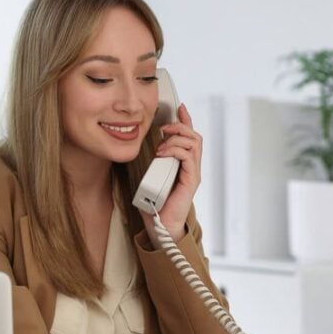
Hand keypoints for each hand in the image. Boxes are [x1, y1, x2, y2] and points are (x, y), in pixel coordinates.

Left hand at [139, 103, 201, 241]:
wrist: (161, 226)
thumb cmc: (155, 204)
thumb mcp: (150, 176)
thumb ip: (151, 163)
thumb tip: (137, 149)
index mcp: (183, 164)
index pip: (189, 137)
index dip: (185, 121)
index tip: (179, 108)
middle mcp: (192, 167)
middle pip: (194, 136)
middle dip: (179, 126)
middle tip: (163, 128)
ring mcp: (193, 173)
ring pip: (194, 143)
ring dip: (176, 138)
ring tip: (161, 144)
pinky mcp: (191, 180)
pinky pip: (189, 157)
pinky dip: (175, 150)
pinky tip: (162, 153)